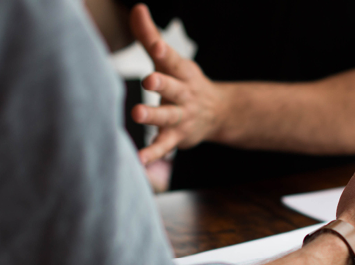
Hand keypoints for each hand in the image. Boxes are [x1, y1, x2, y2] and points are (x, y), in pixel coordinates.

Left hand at [129, 4, 227, 163]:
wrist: (218, 113)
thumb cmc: (183, 82)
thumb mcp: (170, 59)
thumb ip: (149, 35)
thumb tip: (137, 7)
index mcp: (181, 72)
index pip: (173, 60)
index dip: (164, 51)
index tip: (156, 46)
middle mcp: (183, 94)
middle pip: (173, 87)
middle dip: (162, 83)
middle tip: (149, 79)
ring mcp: (182, 116)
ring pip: (168, 116)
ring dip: (154, 116)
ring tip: (138, 114)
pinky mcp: (177, 137)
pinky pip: (164, 146)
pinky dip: (153, 153)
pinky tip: (139, 159)